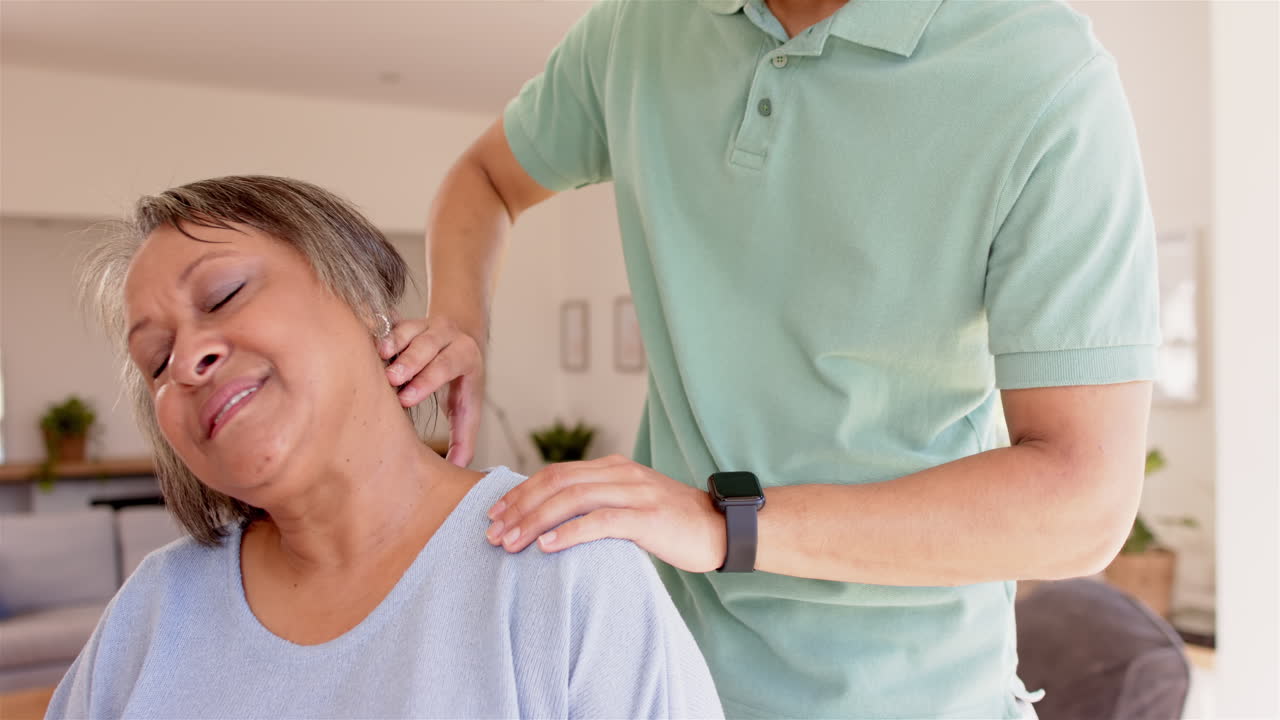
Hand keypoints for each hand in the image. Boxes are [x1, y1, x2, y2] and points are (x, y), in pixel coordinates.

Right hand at [380, 315, 484, 466]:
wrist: (462, 336)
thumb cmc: (461, 382)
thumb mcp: (467, 405)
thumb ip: (464, 435)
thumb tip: (460, 469)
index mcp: (465, 356)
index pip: (448, 366)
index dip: (427, 381)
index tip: (406, 399)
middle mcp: (447, 335)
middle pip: (429, 345)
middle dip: (411, 362)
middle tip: (392, 379)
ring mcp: (425, 324)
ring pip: (410, 329)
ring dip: (394, 343)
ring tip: (379, 357)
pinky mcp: (405, 320)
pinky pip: (392, 321)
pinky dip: (380, 331)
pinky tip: (367, 341)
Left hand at [484, 455, 726, 572]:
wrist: (723, 528)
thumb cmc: (674, 524)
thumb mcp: (632, 505)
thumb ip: (599, 505)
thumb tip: (554, 524)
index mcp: (613, 467)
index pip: (556, 473)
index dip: (521, 491)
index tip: (494, 513)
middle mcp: (620, 473)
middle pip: (556, 482)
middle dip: (519, 506)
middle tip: (491, 532)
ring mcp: (634, 493)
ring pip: (572, 499)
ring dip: (534, 521)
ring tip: (510, 542)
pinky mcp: (647, 518)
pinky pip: (600, 521)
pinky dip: (569, 533)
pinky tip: (547, 547)